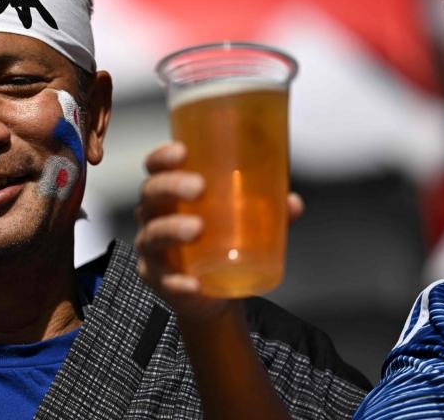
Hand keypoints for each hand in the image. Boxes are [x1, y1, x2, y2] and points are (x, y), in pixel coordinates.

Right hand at [135, 141, 302, 322]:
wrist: (209, 293)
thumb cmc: (218, 242)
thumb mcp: (242, 221)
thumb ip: (266, 210)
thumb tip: (292, 203)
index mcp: (168, 195)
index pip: (154, 168)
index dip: (162, 157)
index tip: (183, 151)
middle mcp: (153, 218)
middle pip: (151, 195)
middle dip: (171, 187)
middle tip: (198, 188)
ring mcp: (153, 251)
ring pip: (153, 235)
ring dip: (172, 229)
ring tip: (197, 228)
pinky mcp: (160, 281)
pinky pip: (164, 281)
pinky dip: (177, 282)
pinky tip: (193, 284)